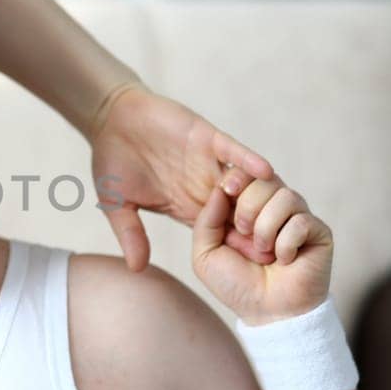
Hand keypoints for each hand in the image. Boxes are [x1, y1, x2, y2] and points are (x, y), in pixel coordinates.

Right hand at [91, 85, 276, 270]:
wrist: (110, 119)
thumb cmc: (112, 163)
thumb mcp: (117, 205)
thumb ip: (130, 234)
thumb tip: (136, 268)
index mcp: (185, 206)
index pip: (217, 232)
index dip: (235, 248)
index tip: (255, 269)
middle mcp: (202, 187)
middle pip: (239, 211)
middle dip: (259, 228)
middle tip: (280, 248)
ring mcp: (207, 163)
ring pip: (243, 183)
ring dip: (259, 197)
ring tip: (277, 215)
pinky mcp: (206, 139)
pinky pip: (232, 151)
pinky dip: (247, 159)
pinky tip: (265, 171)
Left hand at [191, 176, 333, 325]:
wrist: (267, 313)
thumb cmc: (236, 286)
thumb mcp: (206, 254)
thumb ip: (206, 220)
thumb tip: (219, 188)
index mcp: (248, 208)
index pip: (246, 174)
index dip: (237, 176)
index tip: (227, 189)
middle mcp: (274, 208)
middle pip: (265, 179)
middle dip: (248, 205)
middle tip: (243, 233)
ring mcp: (298, 217)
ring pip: (285, 196)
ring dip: (267, 227)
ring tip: (263, 252)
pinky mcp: (318, 231)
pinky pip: (302, 221)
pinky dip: (286, 244)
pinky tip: (285, 260)